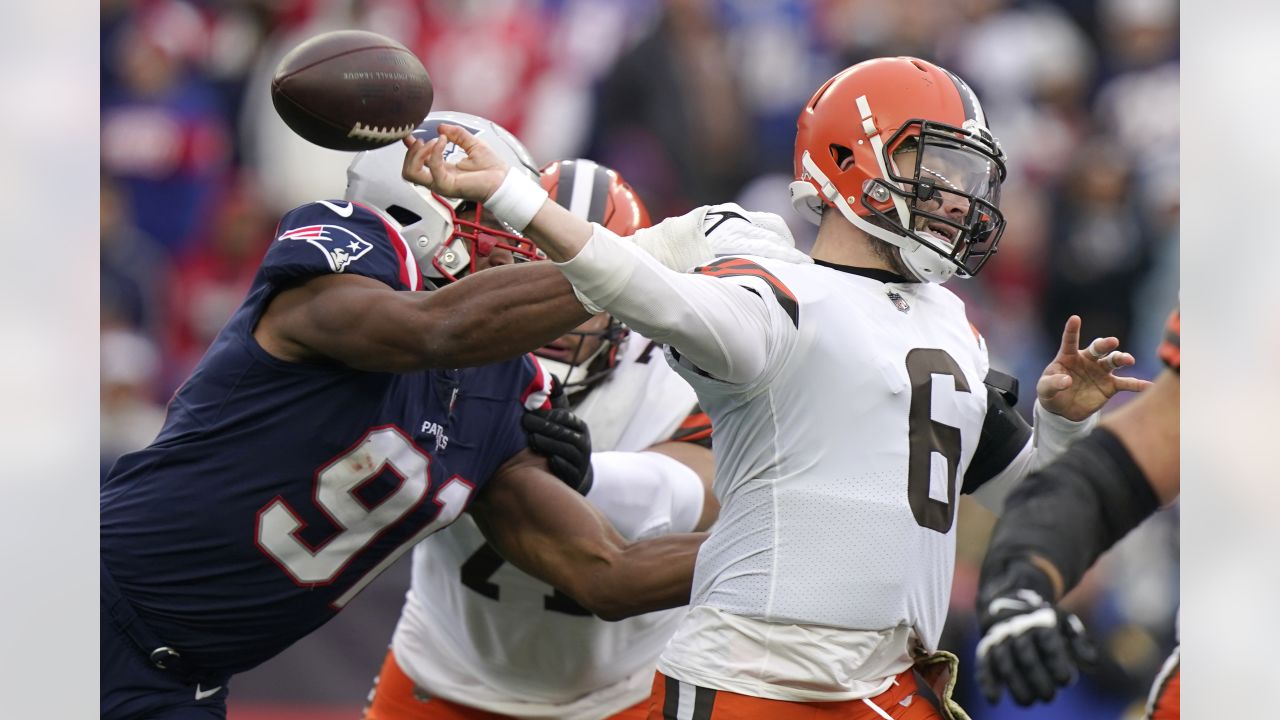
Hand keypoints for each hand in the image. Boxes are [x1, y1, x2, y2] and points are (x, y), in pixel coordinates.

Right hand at [401, 124, 507, 203]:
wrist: (503, 180)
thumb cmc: (492, 168)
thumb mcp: (471, 143)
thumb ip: (456, 134)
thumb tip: (441, 127)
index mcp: (442, 170)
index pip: (417, 163)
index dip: (409, 148)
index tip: (408, 135)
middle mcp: (438, 178)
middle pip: (408, 170)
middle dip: (411, 152)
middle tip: (423, 140)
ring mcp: (440, 183)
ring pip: (411, 172)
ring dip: (418, 153)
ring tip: (433, 142)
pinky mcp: (447, 185)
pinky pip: (432, 167)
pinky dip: (434, 151)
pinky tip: (442, 141)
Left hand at [522, 406, 593, 494]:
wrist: (577, 473)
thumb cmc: (562, 444)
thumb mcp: (562, 426)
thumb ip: (552, 407)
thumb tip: (548, 379)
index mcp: (580, 428)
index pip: (566, 417)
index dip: (548, 413)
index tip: (531, 411)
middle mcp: (583, 443)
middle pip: (564, 432)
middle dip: (544, 426)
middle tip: (525, 421)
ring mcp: (581, 461)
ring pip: (567, 450)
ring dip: (549, 443)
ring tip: (532, 438)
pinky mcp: (576, 477)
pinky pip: (570, 470)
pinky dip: (560, 465)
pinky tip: (548, 459)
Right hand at [975, 561, 1096, 705]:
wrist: (1010, 605)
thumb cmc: (1047, 624)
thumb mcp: (1067, 626)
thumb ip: (1080, 643)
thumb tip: (1091, 663)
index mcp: (1042, 621)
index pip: (1047, 640)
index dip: (1056, 660)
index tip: (1066, 681)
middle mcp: (1018, 628)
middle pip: (1025, 654)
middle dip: (1036, 677)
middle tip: (1049, 696)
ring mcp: (999, 638)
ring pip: (1004, 661)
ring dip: (1015, 683)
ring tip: (1028, 702)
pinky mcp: (986, 650)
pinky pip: (984, 664)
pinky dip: (987, 681)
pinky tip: (995, 699)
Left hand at [1036, 315, 1151, 420]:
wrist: (1063, 411)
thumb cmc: (1051, 393)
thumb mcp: (1045, 389)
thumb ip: (1053, 383)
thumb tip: (1067, 381)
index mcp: (1069, 356)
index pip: (1070, 340)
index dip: (1072, 330)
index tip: (1075, 318)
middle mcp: (1088, 360)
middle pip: (1098, 348)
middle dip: (1105, 344)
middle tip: (1112, 342)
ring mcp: (1100, 371)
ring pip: (1113, 361)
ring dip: (1121, 358)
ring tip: (1128, 360)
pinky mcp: (1110, 386)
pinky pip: (1126, 383)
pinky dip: (1137, 384)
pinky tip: (1148, 385)